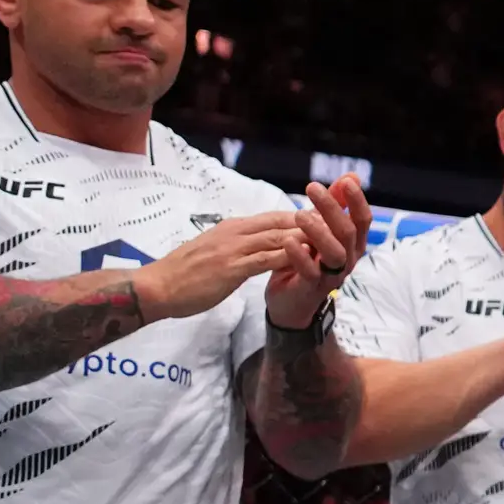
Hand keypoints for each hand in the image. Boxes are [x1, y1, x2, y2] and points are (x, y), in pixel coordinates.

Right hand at [129, 204, 336, 322]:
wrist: (158, 287)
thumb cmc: (186, 274)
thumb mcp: (216, 252)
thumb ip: (239, 246)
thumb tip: (259, 245)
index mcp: (234, 228)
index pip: (276, 217)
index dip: (305, 216)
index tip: (331, 218)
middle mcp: (236, 232)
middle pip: (284, 222)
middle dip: (316, 221)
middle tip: (345, 223)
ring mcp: (233, 249)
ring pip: (279, 238)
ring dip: (309, 237)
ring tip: (336, 240)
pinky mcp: (231, 268)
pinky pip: (266, 260)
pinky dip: (290, 257)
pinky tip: (310, 261)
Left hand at [258, 177, 372, 330]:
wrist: (290, 303)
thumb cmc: (307, 261)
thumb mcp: (320, 229)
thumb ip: (336, 205)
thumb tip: (352, 176)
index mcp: (351, 244)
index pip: (362, 220)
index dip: (357, 201)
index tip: (346, 182)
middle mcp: (347, 259)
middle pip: (348, 233)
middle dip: (332, 209)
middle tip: (313, 188)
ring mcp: (331, 276)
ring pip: (334, 253)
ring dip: (319, 232)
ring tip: (300, 215)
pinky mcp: (311, 288)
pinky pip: (310, 272)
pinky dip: (300, 256)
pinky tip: (289, 240)